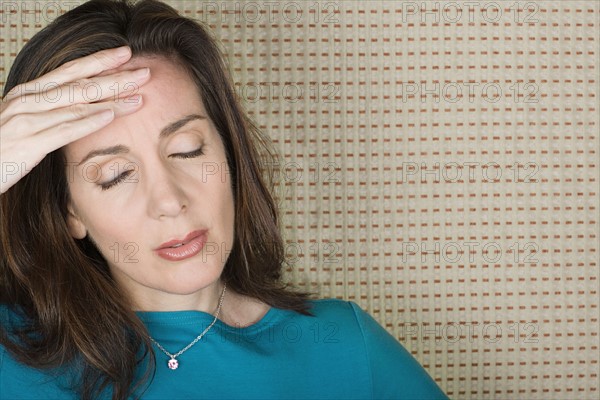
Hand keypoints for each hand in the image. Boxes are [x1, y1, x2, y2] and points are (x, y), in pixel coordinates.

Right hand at [0, 46, 149, 193]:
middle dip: (114, 77)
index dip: (99, 62)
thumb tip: (83, 111)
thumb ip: (51, 115)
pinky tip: (108, 117)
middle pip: (78, 84)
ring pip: (75, 105)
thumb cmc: (0, 149)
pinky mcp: (25, 143)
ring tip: (138, 97)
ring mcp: (25, 120)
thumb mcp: (25, 124)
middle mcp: (27, 101)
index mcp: (29, 94)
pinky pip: (62, 130)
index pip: (69, 72)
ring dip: (110, 100)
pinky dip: (86, 122)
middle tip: (144, 72)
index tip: (125, 54)